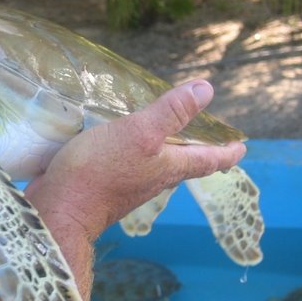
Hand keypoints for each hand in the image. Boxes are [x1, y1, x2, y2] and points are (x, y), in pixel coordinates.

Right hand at [25, 79, 246, 242]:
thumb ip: (171, 113)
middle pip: (183, 164)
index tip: (241, 147)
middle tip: (205, 139)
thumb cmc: (101, 171)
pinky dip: (135, 154)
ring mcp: (129, 186)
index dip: (226, 152)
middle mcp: (153, 180)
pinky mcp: (105, 186)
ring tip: (166, 137)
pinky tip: (121, 144)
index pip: (208, 159)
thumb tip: (206, 90)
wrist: (60, 209)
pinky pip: (128, 167)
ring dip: (165, 152)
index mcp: (169, 168)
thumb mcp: (140, 133)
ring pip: (156, 167)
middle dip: (196, 151)